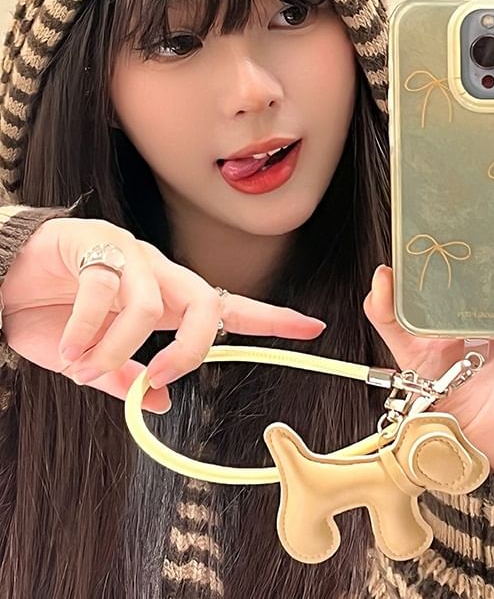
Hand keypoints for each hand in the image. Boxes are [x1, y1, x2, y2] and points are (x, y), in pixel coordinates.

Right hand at [1, 217, 326, 413]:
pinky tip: (66, 346)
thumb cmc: (50, 314)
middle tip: (158, 376)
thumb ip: (124, 375)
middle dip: (191, 349)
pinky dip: (86, 327)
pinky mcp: (93, 242)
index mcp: (167, 300)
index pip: (230, 306)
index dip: (271, 318)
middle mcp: (159, 273)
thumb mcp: (90, 358)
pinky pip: (103, 290)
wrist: (0, 277)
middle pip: (207, 305)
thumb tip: (157, 402)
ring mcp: (129, 255)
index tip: (312, 327)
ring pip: (150, 305)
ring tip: (86, 364)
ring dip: (118, 347)